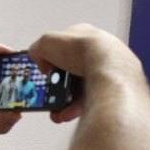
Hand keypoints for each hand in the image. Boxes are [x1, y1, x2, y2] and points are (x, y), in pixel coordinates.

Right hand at [27, 24, 141, 123]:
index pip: (64, 47)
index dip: (52, 59)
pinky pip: (91, 100)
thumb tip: (38, 58)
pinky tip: (67, 113)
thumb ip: (38, 49)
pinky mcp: (111, 88)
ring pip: (82, 89)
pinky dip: (77, 109)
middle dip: (58, 85)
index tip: (45, 71)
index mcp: (85, 36)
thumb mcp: (48, 42)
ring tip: (56, 109)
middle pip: (73, 71)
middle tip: (49, 93)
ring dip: (66, 101)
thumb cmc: (85, 49)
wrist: (109, 68)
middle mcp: (98, 53)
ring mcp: (107, 71)